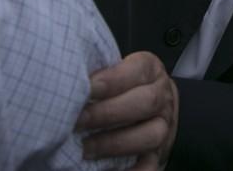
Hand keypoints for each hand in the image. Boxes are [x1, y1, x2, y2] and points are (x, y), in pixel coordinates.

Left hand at [76, 52, 178, 169]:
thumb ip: (101, 73)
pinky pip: (150, 165)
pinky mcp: (158, 154)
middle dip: (108, 113)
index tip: (87, 87)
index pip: (138, 71)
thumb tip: (68, 76)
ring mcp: (164, 126)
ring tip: (86, 148)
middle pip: (146, 102)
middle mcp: (163, 97)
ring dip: (115, 143)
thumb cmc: (125, 87)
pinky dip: (133, 170)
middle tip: (78, 121)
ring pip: (151, 134)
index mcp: (150, 70)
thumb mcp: (119, 71)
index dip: (112, 80)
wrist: (154, 108)